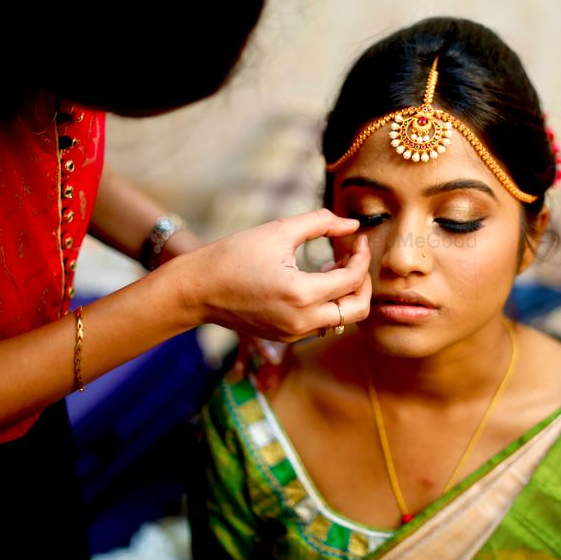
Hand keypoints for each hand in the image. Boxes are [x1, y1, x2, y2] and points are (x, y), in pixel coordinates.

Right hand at [177, 209, 371, 340]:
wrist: (197, 289)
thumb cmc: (233, 255)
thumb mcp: (279, 230)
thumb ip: (321, 223)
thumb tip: (352, 223)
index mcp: (302, 294)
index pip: (353, 279)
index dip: (361, 255)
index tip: (357, 238)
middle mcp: (302, 320)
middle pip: (357, 309)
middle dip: (364, 282)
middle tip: (355, 257)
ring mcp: (294, 333)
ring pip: (340, 318)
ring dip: (345, 292)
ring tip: (332, 264)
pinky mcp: (286, 336)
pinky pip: (320, 322)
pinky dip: (327, 302)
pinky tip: (315, 277)